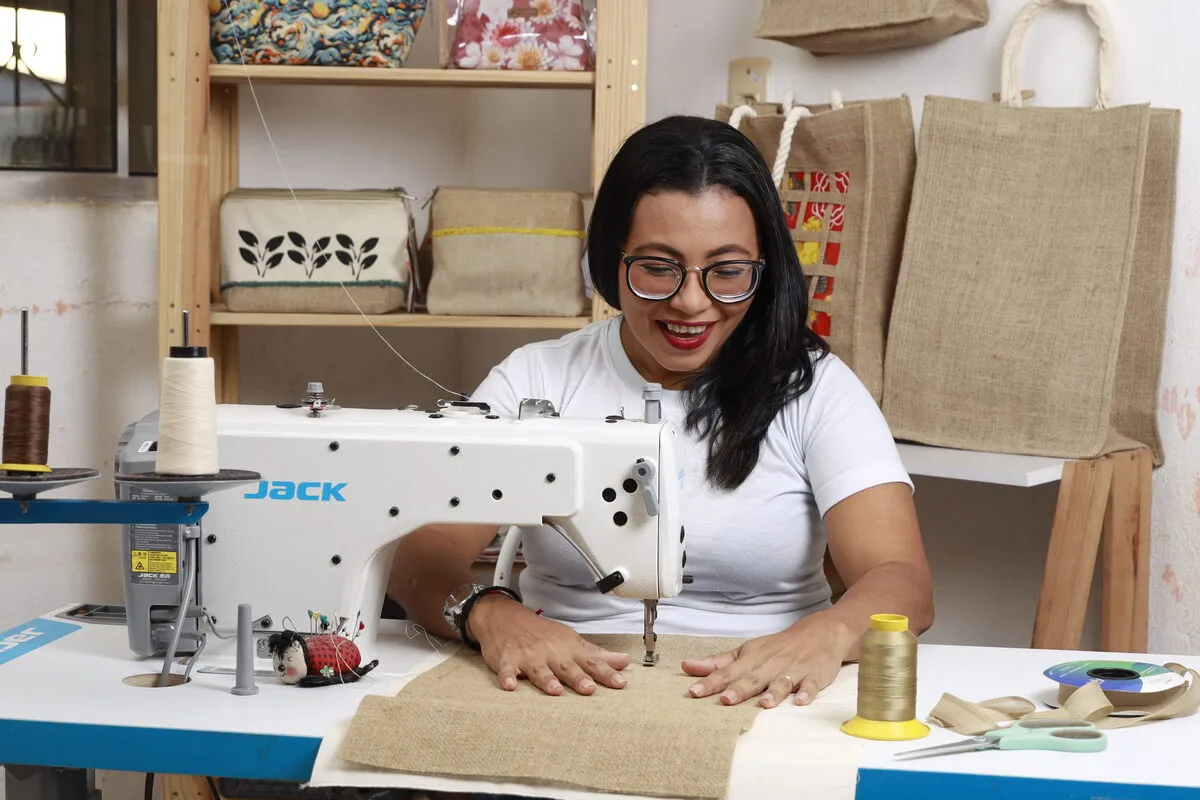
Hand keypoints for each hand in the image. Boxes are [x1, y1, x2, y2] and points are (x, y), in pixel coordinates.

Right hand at [469, 595, 630, 695]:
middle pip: (566, 666)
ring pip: (539, 669)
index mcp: (568, 649)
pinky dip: (507, 676)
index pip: (591, 661)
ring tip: (554, 690)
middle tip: (589, 688)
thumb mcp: (571, 641)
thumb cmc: (542, 634)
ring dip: (546, 679)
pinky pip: (506, 669)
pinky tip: (510, 685)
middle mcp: (550, 652)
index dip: (606, 673)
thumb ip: (597, 655)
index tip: (620, 683)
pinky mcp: (507, 659)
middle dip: (578, 677)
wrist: (506, 618)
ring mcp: (528, 656)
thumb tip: (623, 662)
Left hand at [681, 613, 853, 707]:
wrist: (819, 632)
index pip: (727, 672)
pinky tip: (801, 701)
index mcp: (751, 659)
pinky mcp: (814, 675)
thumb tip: (687, 667)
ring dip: (773, 693)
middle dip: (739, 690)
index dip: (710, 682)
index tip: (694, 691)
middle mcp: (770, 664)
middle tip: (725, 700)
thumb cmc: (777, 647)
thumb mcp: (746, 651)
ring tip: (764, 704)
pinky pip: (811, 684)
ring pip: (781, 682)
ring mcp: (793, 670)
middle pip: (752, 678)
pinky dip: (807, 692)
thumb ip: (718, 662)